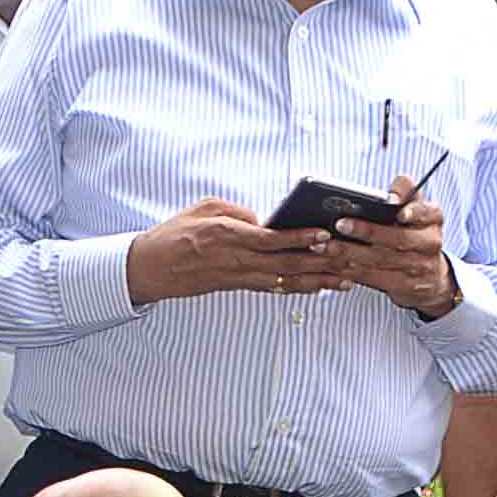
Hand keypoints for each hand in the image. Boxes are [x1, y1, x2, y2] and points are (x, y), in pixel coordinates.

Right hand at [126, 199, 356, 304]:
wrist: (151, 269)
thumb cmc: (175, 235)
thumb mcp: (204, 208)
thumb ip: (237, 210)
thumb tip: (263, 218)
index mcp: (226, 234)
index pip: (270, 238)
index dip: (299, 238)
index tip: (323, 235)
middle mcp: (235, 259)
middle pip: (285, 263)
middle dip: (320, 262)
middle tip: (346, 259)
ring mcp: (237, 276)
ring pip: (284, 280)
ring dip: (316, 281)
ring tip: (343, 280)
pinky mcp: (236, 287)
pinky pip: (272, 289)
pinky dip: (297, 288)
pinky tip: (317, 288)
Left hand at [331, 178, 460, 318]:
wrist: (431, 277)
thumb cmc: (414, 233)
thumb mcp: (415, 209)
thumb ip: (405, 192)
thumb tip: (390, 196)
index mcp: (433, 219)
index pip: (427, 212)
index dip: (414, 212)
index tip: (399, 213)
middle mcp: (430, 243)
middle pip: (398, 239)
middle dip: (367, 231)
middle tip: (339, 224)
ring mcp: (419, 267)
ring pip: (381, 260)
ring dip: (350, 253)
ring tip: (326, 245)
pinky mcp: (404, 286)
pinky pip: (374, 278)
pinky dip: (351, 271)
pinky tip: (333, 263)